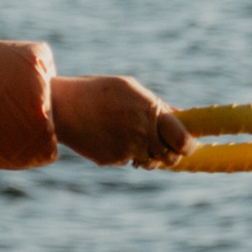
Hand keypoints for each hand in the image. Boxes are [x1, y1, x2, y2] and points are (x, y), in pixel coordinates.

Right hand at [50, 74, 194, 167]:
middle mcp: (142, 133)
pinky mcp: (113, 160)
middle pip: (171, 158)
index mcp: (151, 112)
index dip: (188, 145)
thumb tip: (179, 116)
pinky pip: (127, 160)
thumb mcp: (130, 89)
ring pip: (149, 162)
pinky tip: (109, 137)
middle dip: (171, 154)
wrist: (63, 107)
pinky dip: (123, 153)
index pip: (183, 140)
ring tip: (130, 137)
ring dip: (147, 155)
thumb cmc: (98, 91)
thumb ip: (157, 105)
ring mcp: (127, 149)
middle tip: (163, 147)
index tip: (187, 144)